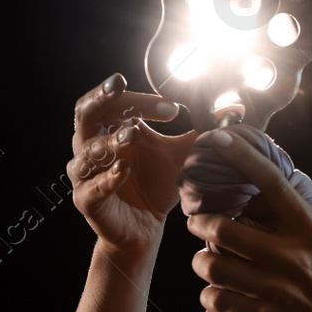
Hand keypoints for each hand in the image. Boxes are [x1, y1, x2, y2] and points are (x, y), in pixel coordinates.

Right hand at [67, 72, 196, 252]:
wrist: (146, 228)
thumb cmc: (157, 185)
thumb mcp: (180, 156)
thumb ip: (196, 133)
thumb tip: (225, 113)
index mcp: (111, 129)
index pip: (116, 102)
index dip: (139, 99)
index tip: (172, 106)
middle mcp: (92, 146)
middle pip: (85, 113)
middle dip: (101, 97)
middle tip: (118, 84)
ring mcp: (86, 174)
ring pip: (87, 151)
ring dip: (110, 140)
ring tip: (132, 134)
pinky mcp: (87, 201)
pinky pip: (92, 188)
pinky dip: (108, 178)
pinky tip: (124, 170)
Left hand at [185, 129, 311, 311]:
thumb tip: (297, 182)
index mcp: (309, 232)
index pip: (271, 184)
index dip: (242, 157)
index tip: (220, 138)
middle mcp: (289, 257)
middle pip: (222, 229)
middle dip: (201, 223)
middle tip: (199, 222)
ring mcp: (274, 290)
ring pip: (212, 266)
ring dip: (202, 261)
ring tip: (206, 260)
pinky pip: (216, 301)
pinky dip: (210, 295)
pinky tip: (217, 292)